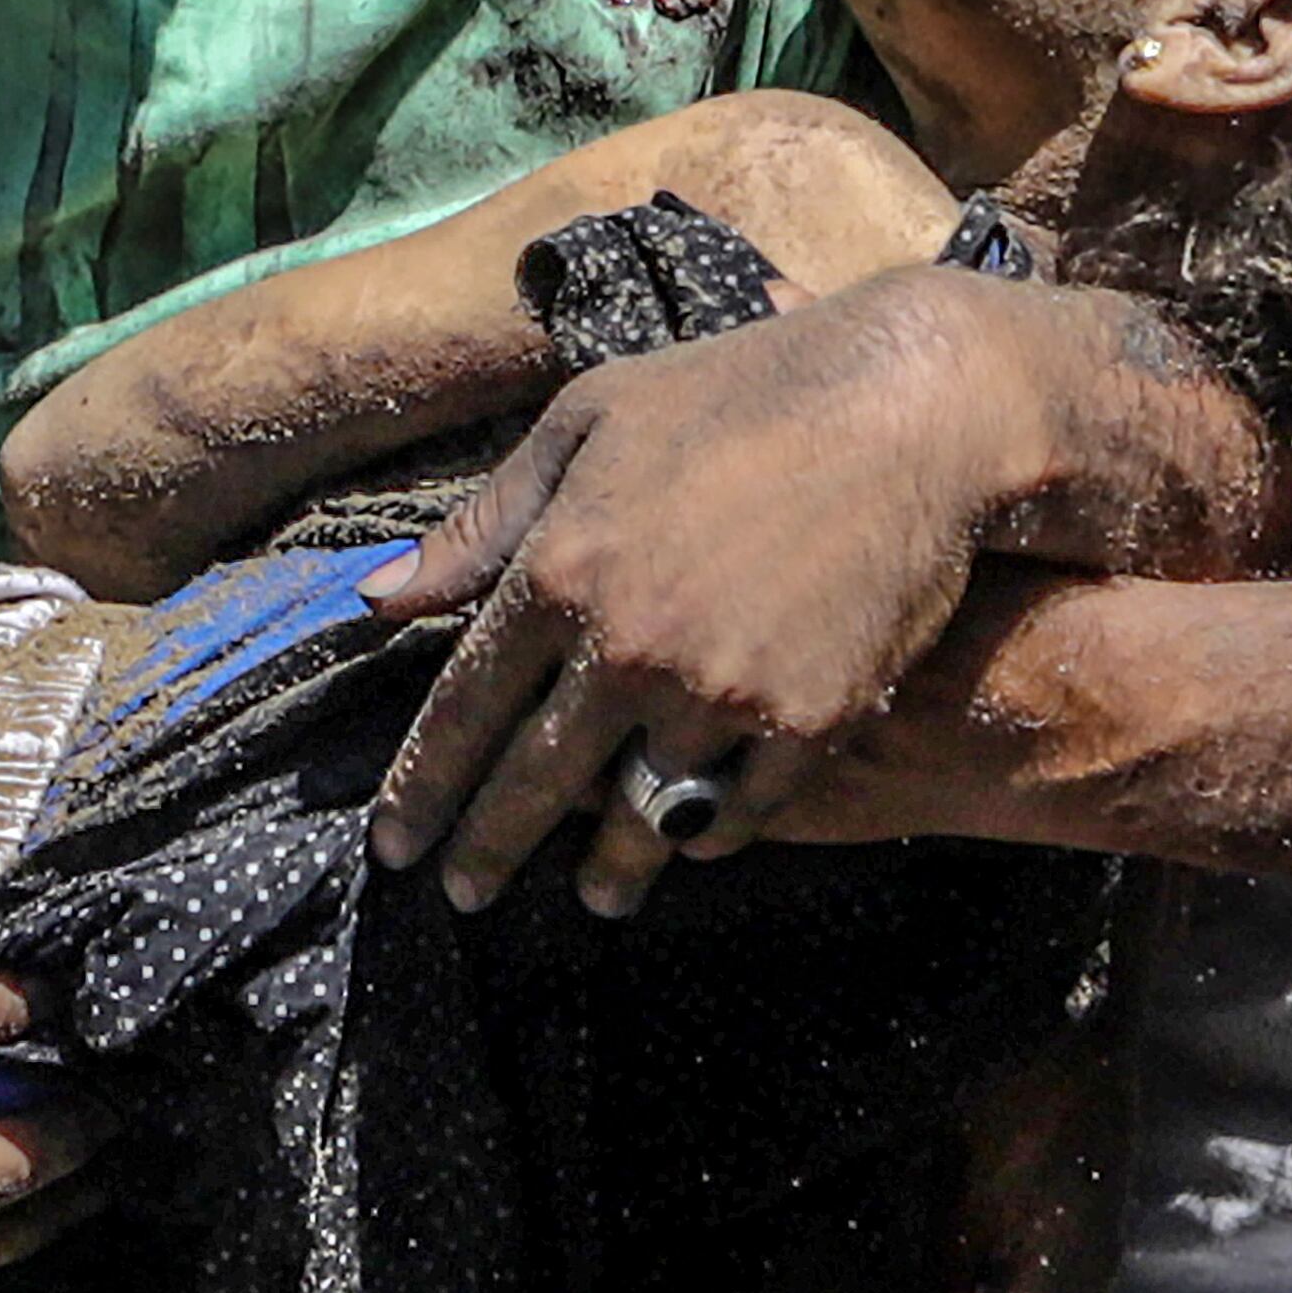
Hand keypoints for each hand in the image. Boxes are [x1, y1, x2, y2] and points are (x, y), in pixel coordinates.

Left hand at [366, 283, 1018, 915]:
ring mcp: (721, 692)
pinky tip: (689, 842)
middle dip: (488, 851)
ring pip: (638, 816)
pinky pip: (737, 812)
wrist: (910, 410)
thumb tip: (381, 599)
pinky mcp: (809, 722)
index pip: (463, 711)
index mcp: (558, 570)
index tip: (394, 845)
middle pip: (534, 784)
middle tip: (463, 897)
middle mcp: (627, 647)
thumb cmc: (738, 394)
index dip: (421, 789)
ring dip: (610, 870)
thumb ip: (482, 524)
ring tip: (594, 898)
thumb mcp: (585, 423)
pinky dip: (706, 834)